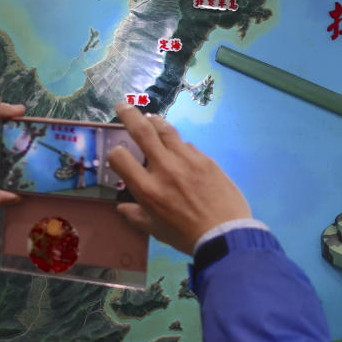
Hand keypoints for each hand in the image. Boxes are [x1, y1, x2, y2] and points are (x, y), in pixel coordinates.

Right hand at [107, 103, 251, 255]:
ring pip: (166, 130)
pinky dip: (178, 143)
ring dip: (154, 120)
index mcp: (148, 189)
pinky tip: (178, 148)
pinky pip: (186, 144)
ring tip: (149, 117)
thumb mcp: (156, 230)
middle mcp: (164, 168)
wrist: (225, 234)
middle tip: (122, 106)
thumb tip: (122, 207)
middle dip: (129, 115)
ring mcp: (187, 160)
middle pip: (142, 131)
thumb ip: (136, 216)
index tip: (118, 155)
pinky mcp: (205, 158)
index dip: (115, 153)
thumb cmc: (186, 236)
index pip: (120, 157)